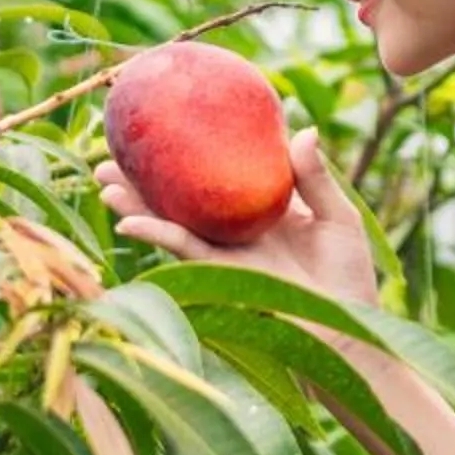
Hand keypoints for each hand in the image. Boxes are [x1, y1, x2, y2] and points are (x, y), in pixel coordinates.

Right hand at [97, 128, 381, 308]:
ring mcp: (226, 249)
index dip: (195, 149)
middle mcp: (236, 226)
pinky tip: (130, 224)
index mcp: (262, 206)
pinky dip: (157, 235)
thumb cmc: (350, 276)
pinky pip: (184, 249)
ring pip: (172, 220)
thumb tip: (302, 130)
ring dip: (137, 203)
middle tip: (112, 153)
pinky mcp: (222, 272)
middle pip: (184, 195)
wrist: (346, 331)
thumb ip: (317, 178)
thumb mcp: (339, 218)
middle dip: (146, 177)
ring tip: (104, 181)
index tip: (169, 122)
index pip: (221, 171)